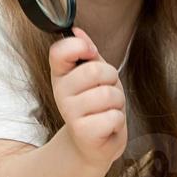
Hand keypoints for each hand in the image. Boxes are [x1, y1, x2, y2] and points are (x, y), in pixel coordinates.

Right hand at [50, 27, 127, 168]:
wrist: (93, 144)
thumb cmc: (96, 105)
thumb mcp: (94, 76)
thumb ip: (88, 53)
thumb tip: (77, 31)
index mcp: (61, 74)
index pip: (59, 51)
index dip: (79, 47)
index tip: (91, 53)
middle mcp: (60, 92)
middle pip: (96, 70)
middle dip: (113, 80)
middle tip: (108, 92)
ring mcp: (69, 113)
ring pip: (109, 95)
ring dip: (117, 103)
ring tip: (108, 111)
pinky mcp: (82, 132)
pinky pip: (113, 117)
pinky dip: (118, 121)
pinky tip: (107, 127)